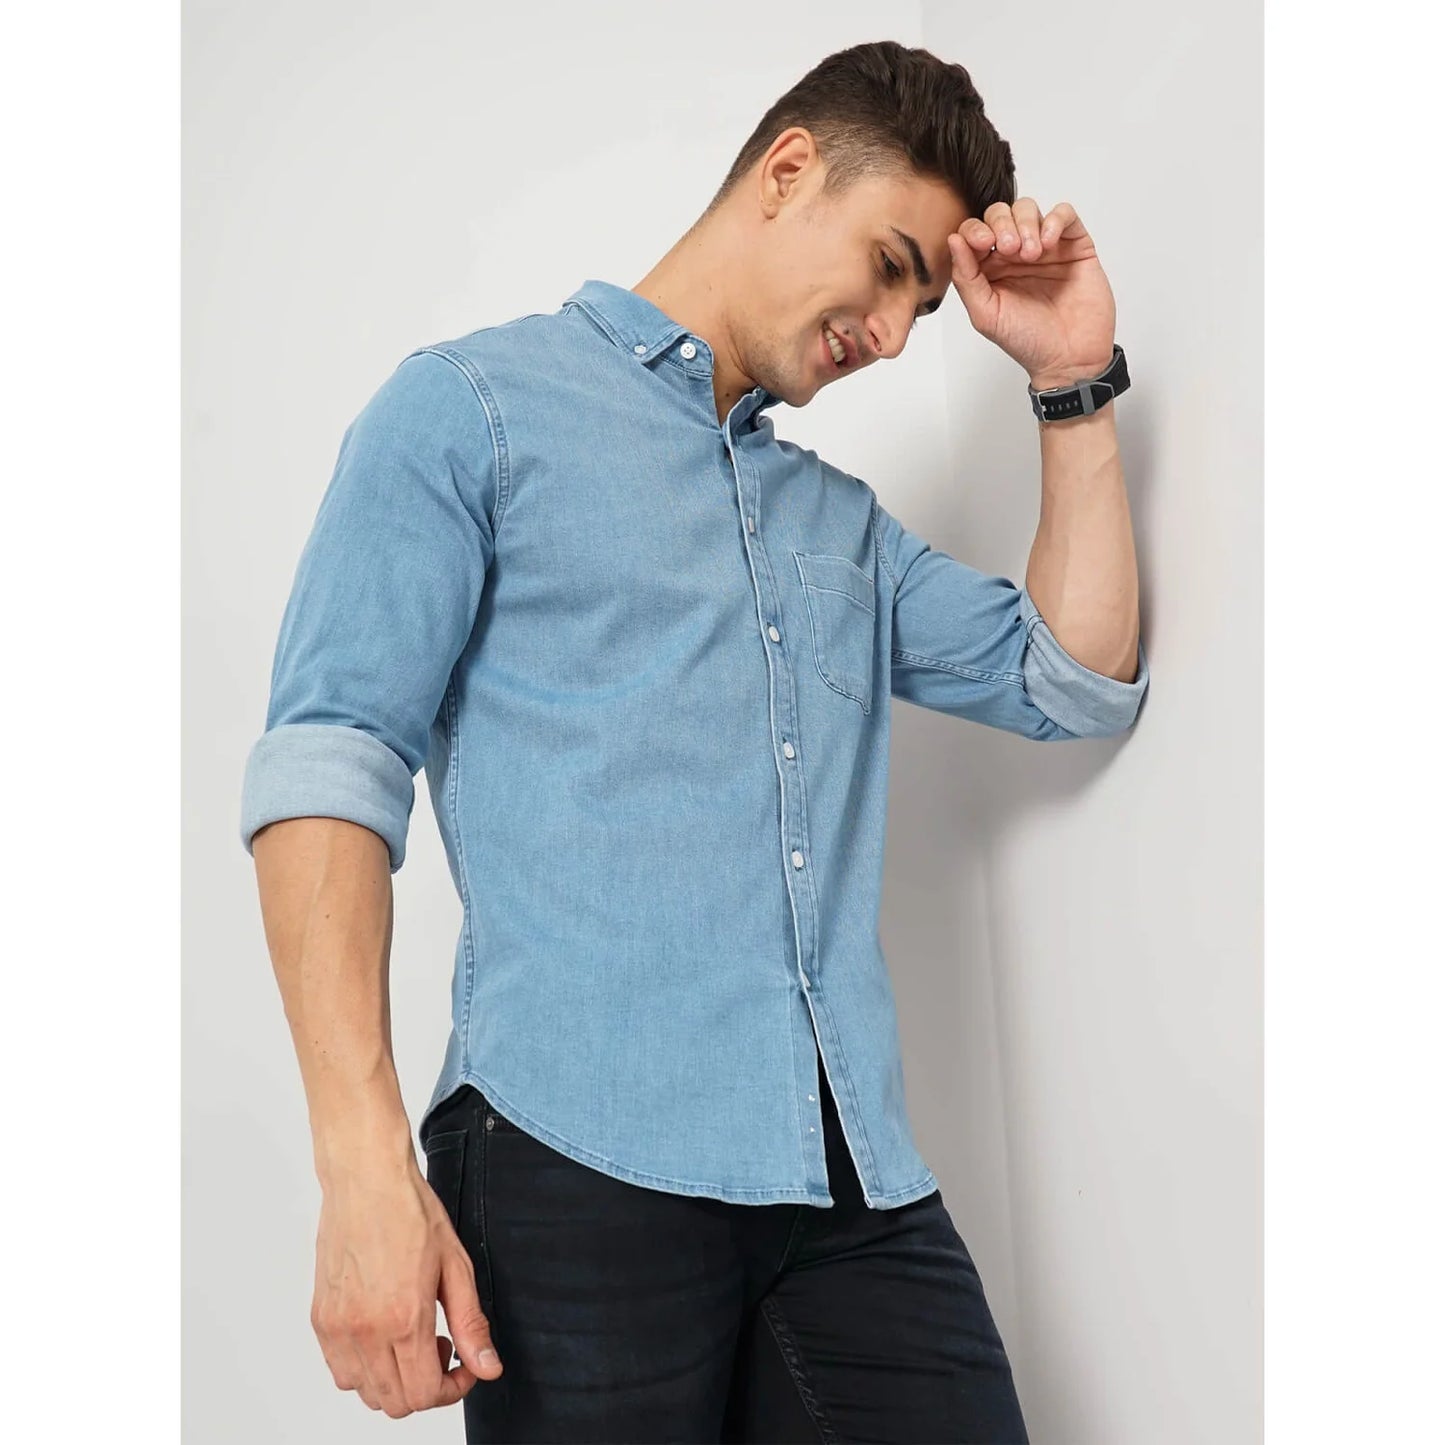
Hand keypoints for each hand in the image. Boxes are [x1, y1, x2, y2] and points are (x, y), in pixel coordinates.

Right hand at [310, 1156, 502, 1417]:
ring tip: (411, 1338)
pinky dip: (364, 1367)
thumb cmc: (410, 1212)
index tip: (463, 1367)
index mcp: (403, 1318)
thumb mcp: (456, 1266)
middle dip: (426, 1386)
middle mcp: (364, 1331)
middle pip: (395, 1402)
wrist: (366, 1180)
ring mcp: (337, 1327)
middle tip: (441, 1346)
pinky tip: (383, 1333)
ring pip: (365, 1392)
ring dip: (394, 1380)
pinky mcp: (320, 1319)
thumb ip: (471, 1324)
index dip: (452, 1389)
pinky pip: (340, 1370)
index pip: (424, 1394)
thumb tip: (488, 1367)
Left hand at [947, 198, 1116, 389]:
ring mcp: (1045, 246)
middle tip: (1011, 250)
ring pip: (1028, 208)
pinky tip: (1049, 243)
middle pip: (1000, 213)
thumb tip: (953, 240)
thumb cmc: (1026, 341)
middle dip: (1002, 224)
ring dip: (1026, 223)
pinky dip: (1055, 220)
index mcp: (989, 268)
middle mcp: (1015, 254)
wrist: (1068, 357)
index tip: (983, 244)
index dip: (975, 230)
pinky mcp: (1074, 245)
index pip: (974, 232)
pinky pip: (1064, 214)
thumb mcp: (985, 313)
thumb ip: (966, 278)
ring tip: (1032, 254)